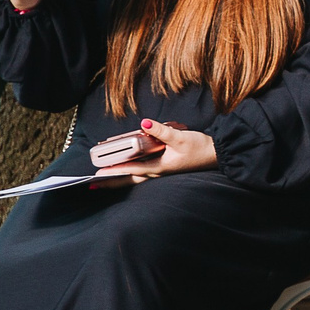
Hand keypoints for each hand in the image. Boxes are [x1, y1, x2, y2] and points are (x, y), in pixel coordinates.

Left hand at [96, 119, 218, 179]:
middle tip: (93, 185)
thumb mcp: (180, 138)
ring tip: (104, 178)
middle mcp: (157, 172)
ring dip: (119, 178)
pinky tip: (126, 169)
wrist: (216, 154)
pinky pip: (142, 172)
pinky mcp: (165, 167)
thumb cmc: (200, 148)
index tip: (97, 174)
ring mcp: (161, 171)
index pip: (130, 170)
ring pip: (134, 176)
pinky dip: (130, 172)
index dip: (113, 172)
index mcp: (158, 167)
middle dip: (111, 182)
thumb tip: (144, 124)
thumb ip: (161, 131)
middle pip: (128, 179)